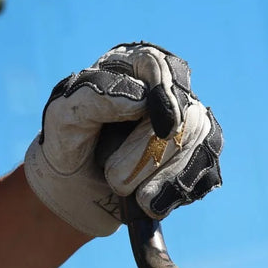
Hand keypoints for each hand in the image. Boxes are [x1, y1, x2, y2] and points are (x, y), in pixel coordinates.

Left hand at [23, 43, 222, 236]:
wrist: (73, 190)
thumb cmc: (66, 144)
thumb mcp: (63, 119)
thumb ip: (93, 100)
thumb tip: (139, 98)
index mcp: (129, 67)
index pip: (156, 65)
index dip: (166, 93)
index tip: (165, 128)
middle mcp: (165, 89)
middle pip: (185, 111)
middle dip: (151, 153)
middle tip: (114, 178)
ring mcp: (187, 123)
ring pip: (201, 143)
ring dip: (161, 177)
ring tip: (124, 192)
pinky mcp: (197, 157)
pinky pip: (204, 172)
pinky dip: (175, 192)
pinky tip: (147, 203)